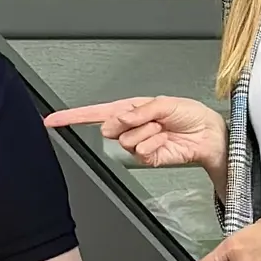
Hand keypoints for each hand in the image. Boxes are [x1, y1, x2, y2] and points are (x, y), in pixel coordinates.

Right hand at [44, 95, 224, 170]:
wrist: (208, 136)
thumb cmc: (191, 115)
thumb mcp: (164, 102)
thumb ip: (139, 110)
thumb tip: (120, 119)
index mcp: (131, 109)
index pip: (95, 113)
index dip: (72, 117)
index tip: (52, 120)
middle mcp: (131, 126)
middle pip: (109, 127)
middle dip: (129, 121)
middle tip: (150, 119)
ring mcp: (138, 143)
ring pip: (126, 140)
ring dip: (147, 131)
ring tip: (162, 129)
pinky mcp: (147, 158)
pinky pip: (140, 151)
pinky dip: (155, 142)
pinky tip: (165, 139)